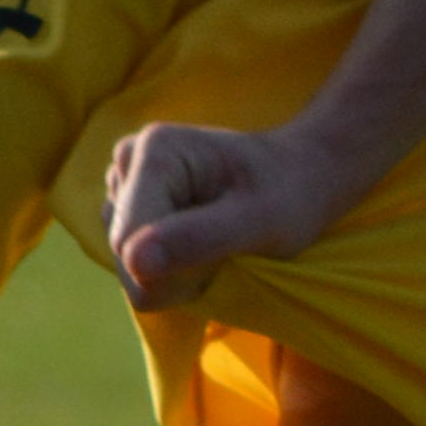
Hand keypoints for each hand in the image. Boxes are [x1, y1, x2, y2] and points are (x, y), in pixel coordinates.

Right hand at [104, 123, 351, 311]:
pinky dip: (172, 265)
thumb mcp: (261, 220)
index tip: (226, 257)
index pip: (129, 243)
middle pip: (124, 254)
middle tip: (229, 247)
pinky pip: (135, 259)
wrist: (302, 174)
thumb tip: (133, 262)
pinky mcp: (129, 204)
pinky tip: (202, 242)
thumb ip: (198, 239)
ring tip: (219, 241)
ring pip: (128, 260)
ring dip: (176, 269)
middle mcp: (129, 160)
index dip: (174, 272)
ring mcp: (124, 182)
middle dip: (177, 270)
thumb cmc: (291, 193)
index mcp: (155, 152)